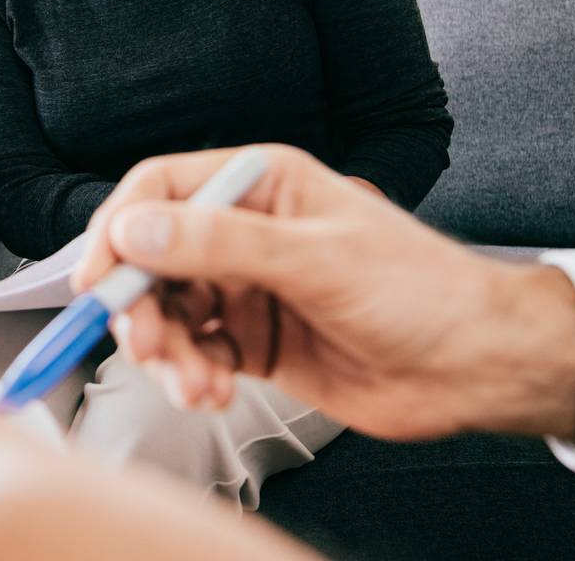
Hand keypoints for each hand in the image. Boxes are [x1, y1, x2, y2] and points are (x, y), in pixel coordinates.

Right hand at [71, 145, 574, 442]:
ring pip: (167, 314)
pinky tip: (215, 390)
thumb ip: (219, 243)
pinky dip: (192, 376)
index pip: (159, 190)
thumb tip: (136, 230)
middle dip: (140, 307)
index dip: (118, 232)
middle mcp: (245, 231)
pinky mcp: (253, 342)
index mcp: (259, 184)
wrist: (474, 365)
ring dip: (168, 353)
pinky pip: (195, 355)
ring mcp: (247, 288)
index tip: (99, 280)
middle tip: (147, 345)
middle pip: (151, 259)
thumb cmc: (421, 291)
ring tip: (196, 382)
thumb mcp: (315, 259)